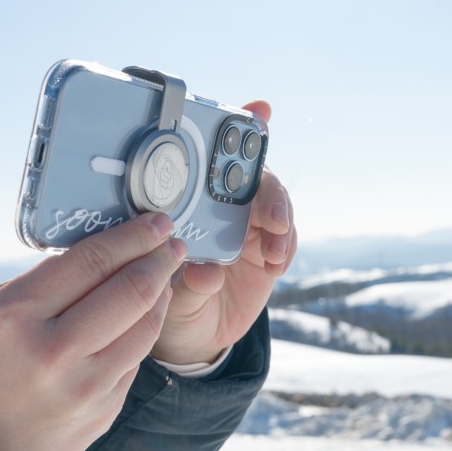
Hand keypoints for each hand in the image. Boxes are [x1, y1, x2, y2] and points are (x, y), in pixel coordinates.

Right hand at [0, 212, 185, 450]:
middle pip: (132, 290)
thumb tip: (98, 256)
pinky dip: (144, 332)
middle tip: (174, 244)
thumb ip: (40, 284)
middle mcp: (54, 351)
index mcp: (16, 317)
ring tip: (166, 276)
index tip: (156, 222)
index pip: (92, 261)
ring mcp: (84, 387)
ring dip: (163, 294)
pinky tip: (146, 316)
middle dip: (161, 259)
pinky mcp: (103, 413)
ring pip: (146, 327)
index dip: (134, 236)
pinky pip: (135, 361)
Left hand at [152, 100, 296, 364]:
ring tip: (273, 245)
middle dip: (266, 187)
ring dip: (279, 219)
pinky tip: (276, 260)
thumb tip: (207, 272)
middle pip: (253, 179)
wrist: (191, 339)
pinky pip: (285, 241)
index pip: (213, 160)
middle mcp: (222, 210)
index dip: (238, 130)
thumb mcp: (166, 298)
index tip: (260, 111)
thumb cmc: (166, 307)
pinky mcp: (267, 255)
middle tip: (270, 213)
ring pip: (274, 207)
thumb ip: (187, 284)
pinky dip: (285, 246)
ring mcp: (248, 230)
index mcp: (191, 204)